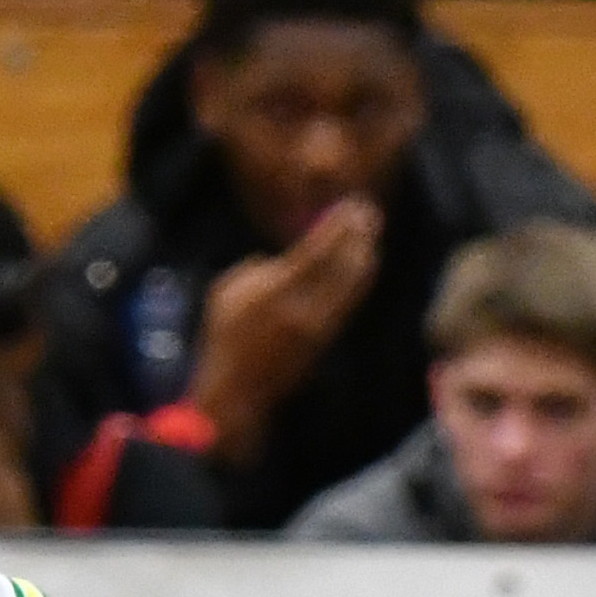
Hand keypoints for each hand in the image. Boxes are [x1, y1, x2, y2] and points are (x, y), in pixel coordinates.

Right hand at [188, 199, 382, 453]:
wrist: (236, 391)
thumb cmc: (224, 336)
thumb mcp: (229, 291)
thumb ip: (258, 268)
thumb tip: (284, 258)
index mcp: (276, 291)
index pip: (318, 251)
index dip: (339, 225)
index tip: (351, 205)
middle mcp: (303, 308)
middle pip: (343, 265)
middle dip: (359, 236)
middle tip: (369, 213)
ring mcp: (318, 326)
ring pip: (352, 286)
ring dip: (365, 256)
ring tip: (371, 236)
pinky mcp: (325, 340)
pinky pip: (349, 302)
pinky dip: (358, 280)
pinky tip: (363, 265)